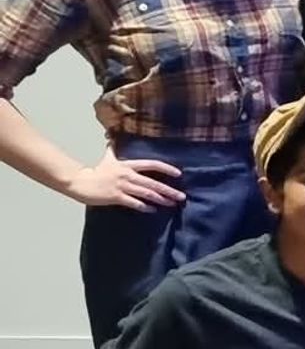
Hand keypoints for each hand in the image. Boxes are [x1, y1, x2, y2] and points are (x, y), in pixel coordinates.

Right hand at [63, 148, 183, 210]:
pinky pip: (134, 202)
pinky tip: (152, 210)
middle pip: (153, 183)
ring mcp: (122, 186)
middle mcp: (128, 175)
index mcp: (128, 165)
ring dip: (160, 199)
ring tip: (171, 204)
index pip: (152, 164)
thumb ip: (113, 150)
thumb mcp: (108, 158)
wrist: (80, 181)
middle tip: (181, 196)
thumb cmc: (96, 171)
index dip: (166, 168)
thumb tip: (111, 138)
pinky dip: (144, 207)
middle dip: (168, 190)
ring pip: (146, 193)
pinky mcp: (116, 197)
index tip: (178, 174)